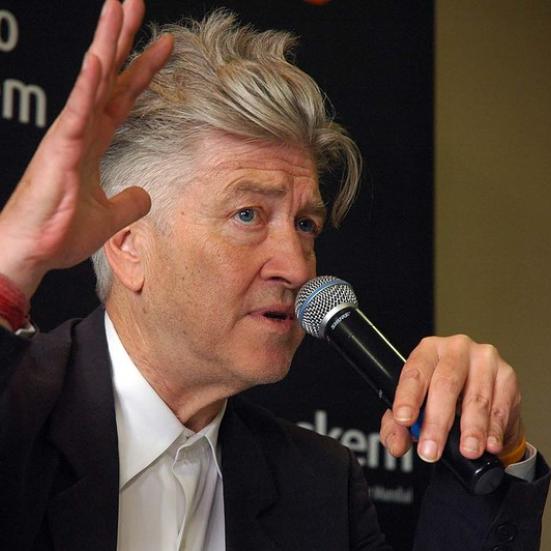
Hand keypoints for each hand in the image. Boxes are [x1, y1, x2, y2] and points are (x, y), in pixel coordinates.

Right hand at [0, 0, 172, 298]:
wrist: (33, 250)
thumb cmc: (60, 230)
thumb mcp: (110, 217)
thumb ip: (130, 202)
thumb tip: (145, 194)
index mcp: (92, 140)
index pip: (123, 96)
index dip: (144, 71)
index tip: (164, 46)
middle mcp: (81, 129)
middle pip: (108, 75)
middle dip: (123, 38)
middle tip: (135, 3)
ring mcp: (69, 135)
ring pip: (92, 80)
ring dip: (106, 43)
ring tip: (118, 7)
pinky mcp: (60, 149)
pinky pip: (77, 110)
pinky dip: (88, 85)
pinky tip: (99, 59)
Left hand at [379, 335, 521, 462]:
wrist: (480, 394)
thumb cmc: (442, 395)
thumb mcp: (416, 406)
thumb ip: (398, 426)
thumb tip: (396, 444)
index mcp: (427, 350)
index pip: (415, 373)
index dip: (408, 397)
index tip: (404, 420)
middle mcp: (455, 349)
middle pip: (445, 384)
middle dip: (437, 422)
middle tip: (431, 450)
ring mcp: (484, 360)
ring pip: (476, 398)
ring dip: (471, 429)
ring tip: (466, 450)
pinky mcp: (507, 376)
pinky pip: (500, 407)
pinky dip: (494, 430)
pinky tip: (489, 444)